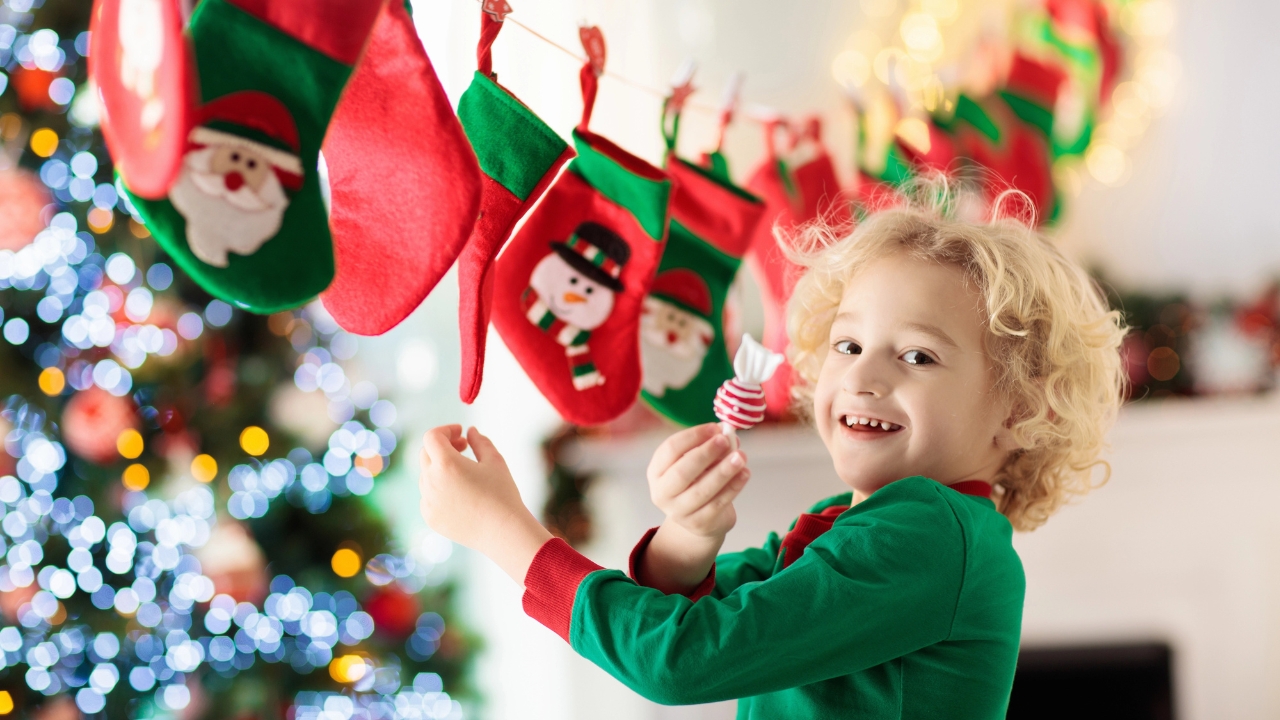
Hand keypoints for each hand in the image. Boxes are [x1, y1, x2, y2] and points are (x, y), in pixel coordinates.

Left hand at [419, 425, 550, 584]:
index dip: (446, 430)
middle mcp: (431, 482)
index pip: (432, 437)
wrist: (503, 532)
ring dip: (441, 468)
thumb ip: (479, 441)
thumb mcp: (494, 461)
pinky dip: (439, 489)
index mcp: (446, 464)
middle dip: (443, 447)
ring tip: (465, 473)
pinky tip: (461, 495)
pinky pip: (428, 496)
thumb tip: (470, 431)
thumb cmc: (502, 493)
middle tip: (464, 448)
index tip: (461, 433)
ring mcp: (428, 502)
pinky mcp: (430, 518)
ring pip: (426, 475)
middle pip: (426, 454)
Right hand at [647, 423, 749, 540]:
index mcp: (657, 471)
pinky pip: (717, 504)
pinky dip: (733, 487)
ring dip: (723, 471)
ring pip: (701, 490)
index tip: (715, 428)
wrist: (699, 518)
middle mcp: (662, 492)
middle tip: (725, 440)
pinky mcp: (698, 524)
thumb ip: (709, 446)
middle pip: (682, 471)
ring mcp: (678, 511)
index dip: (693, 436)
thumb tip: (727, 433)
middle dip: (705, 453)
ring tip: (740, 456)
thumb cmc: (696, 481)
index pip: (670, 449)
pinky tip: (744, 474)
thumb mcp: (697, 462)